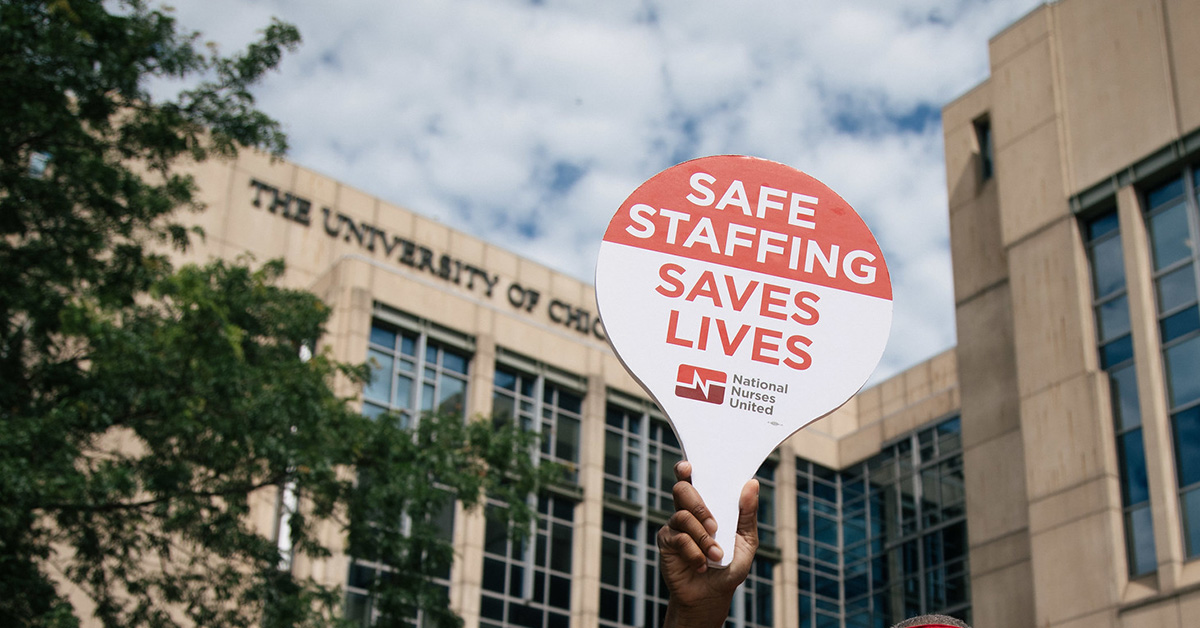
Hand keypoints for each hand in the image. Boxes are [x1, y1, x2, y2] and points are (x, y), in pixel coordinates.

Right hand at [657, 461, 758, 627]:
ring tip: (715, 555)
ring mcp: (675, 526)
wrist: (712, 595)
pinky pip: (679, 538)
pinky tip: (701, 565)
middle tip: (715, 526)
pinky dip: (694, 553)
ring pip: (682, 515)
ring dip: (703, 537)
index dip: (686, 469)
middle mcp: (687, 511)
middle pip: (682, 490)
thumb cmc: (730, 565)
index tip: (689, 466)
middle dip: (699, 506)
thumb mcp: (747, 540)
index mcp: (707, 504)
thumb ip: (748, 513)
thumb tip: (752, 484)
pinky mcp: (666, 542)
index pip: (693, 478)